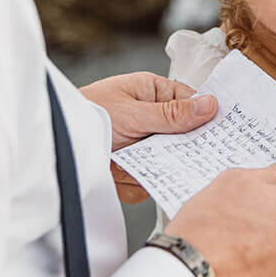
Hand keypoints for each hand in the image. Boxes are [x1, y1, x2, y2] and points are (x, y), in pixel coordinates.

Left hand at [82, 72, 217, 204]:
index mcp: (153, 93)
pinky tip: (118, 172)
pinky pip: (148, 183)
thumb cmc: (89, 113)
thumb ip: (173, 114)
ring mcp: (142, 146)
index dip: (204, 117)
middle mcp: (151, 119)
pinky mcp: (133, 170)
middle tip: (169, 151)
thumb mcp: (134, 112)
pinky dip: (133, 182)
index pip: (190, 103)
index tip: (218, 130)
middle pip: (183, 138)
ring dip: (149, 166)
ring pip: (166, 164)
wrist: (57, 145)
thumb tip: (209, 105)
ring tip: (128, 158)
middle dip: (174, 149)